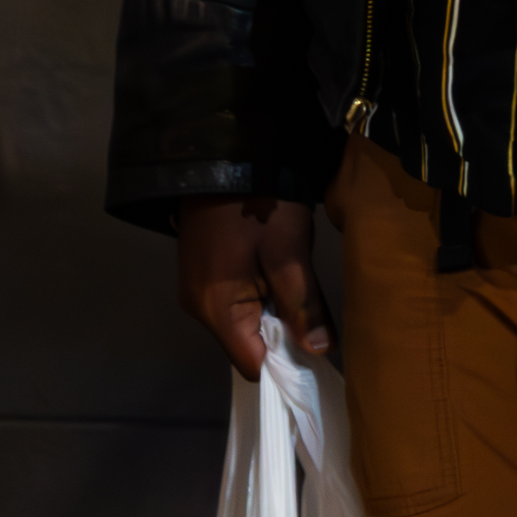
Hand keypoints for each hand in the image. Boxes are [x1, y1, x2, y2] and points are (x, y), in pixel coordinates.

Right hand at [177, 194, 332, 382]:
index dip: (287, 362)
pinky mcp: (202, 271)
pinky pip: (235, 300)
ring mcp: (196, 288)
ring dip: (272, 310)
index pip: (254, 365)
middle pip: (248, 345)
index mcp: (215, 309)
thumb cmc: (258, 201)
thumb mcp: (289, 248)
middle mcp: (198, 308)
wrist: (223, 151)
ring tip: (296, 281)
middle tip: (313, 307)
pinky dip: (259, 294)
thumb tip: (320, 351)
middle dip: (282, 333)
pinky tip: (276, 270)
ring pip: (244, 321)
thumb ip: (303, 303)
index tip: (318, 347)